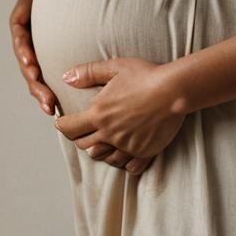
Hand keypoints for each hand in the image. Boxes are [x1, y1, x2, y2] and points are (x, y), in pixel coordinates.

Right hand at [10, 0, 95, 115]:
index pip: (19, 24)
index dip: (22, 48)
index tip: (32, 66)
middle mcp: (39, 16)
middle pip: (25, 53)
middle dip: (31, 78)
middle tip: (45, 99)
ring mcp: (49, 30)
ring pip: (38, 65)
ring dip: (41, 88)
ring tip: (51, 109)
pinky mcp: (64, 42)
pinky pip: (55, 67)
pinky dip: (57, 86)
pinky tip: (63, 104)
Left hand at [53, 57, 185, 174]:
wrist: (174, 90)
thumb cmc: (146, 75)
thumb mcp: (115, 67)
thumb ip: (89, 73)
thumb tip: (66, 77)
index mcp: (99, 114)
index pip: (70, 128)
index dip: (62, 125)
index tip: (62, 122)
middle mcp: (110, 134)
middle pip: (84, 145)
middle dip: (79, 138)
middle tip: (81, 131)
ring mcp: (127, 145)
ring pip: (105, 158)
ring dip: (100, 151)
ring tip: (102, 142)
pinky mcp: (144, 152)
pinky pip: (129, 167)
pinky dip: (124, 163)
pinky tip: (125, 155)